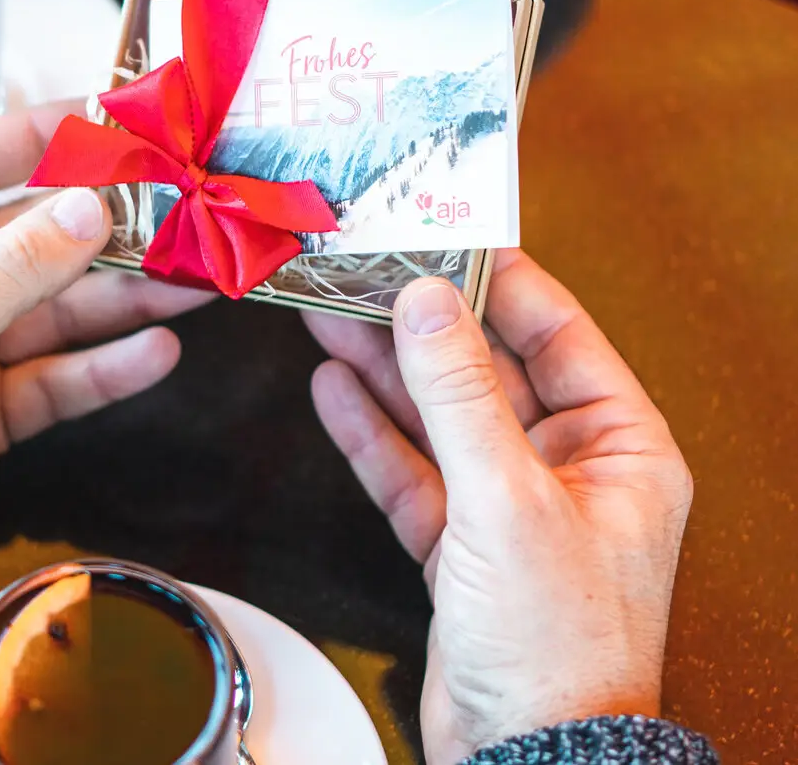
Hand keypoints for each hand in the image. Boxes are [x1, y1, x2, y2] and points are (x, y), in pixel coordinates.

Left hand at [0, 103, 209, 651]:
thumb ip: (11, 273)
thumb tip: (90, 209)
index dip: (37, 137)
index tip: (110, 126)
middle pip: (31, 239)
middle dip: (104, 229)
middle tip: (178, 216)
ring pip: (56, 311)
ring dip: (122, 299)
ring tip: (191, 283)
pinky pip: (59, 378)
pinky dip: (106, 368)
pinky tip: (156, 353)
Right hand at [306, 251, 692, 763]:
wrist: (526, 756)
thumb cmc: (560, 646)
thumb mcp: (507, 499)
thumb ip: (459, 395)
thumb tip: (427, 303)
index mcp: (617, 447)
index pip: (556, 333)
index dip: (499, 281)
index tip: (445, 236)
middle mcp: (566, 468)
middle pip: (485, 371)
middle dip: (422, 326)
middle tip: (367, 275)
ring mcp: (509, 504)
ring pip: (439, 417)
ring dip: (385, 371)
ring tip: (332, 318)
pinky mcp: (461, 542)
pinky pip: (411, 469)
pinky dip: (371, 433)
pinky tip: (335, 392)